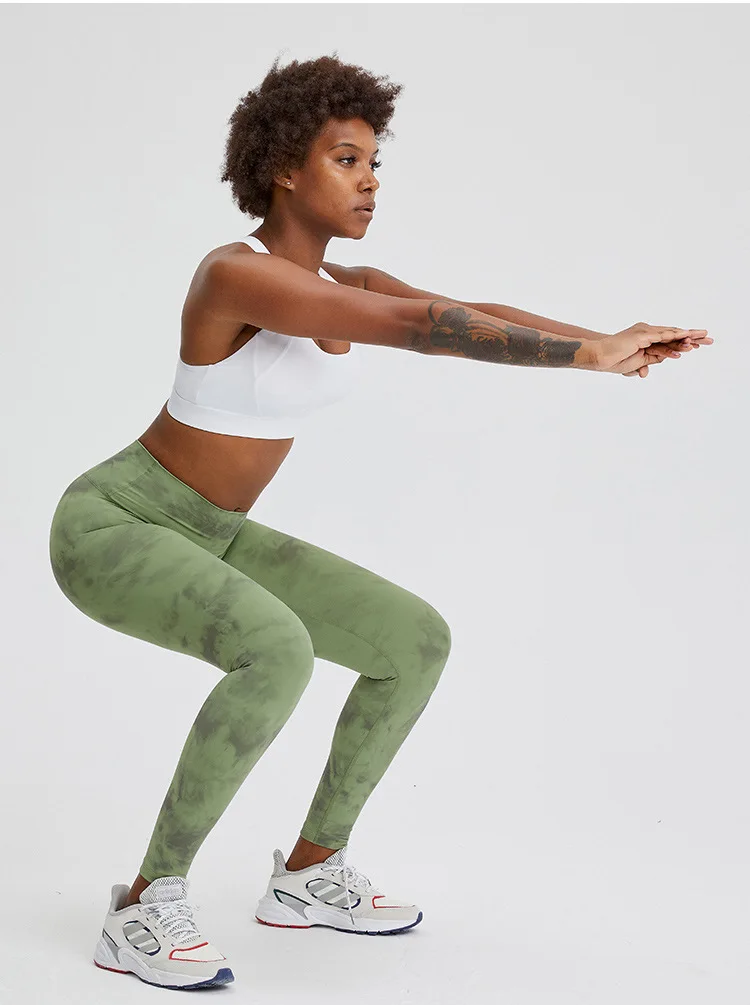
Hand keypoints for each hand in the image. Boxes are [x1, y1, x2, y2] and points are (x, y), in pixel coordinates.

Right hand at [595, 323, 712, 376]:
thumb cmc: (613, 360)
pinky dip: (674, 340)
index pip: (669, 339)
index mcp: (646, 338)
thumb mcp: (634, 365)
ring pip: (670, 335)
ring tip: (702, 339)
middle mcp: (647, 332)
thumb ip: (643, 365)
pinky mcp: (642, 336)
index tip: (699, 344)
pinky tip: (686, 342)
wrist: (599, 357)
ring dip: (687, 337)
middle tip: (709, 338)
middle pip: (674, 334)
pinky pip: (661, 338)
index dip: (684, 341)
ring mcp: (645, 332)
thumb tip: (646, 373)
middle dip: (692, 336)